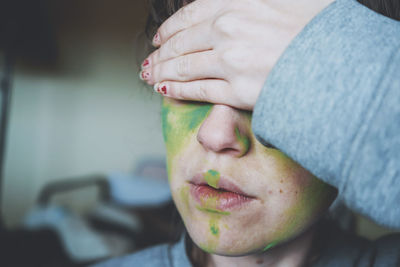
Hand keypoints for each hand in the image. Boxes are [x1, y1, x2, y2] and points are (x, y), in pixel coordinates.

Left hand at [141, 0, 333, 109]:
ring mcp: (230, 61)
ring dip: (162, 72)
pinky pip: (197, 90)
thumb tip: (233, 7)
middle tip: (148, 62)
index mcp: (239, 2)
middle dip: (160, 54)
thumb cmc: (319, 31)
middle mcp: (229, 29)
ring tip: (149, 76)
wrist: (340, 65)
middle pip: (181, 42)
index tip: (160, 36)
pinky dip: (177, 90)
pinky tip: (164, 91)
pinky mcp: (236, 91)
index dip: (171, 27)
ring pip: (184, 67)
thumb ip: (258, 0)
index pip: (191, 13)